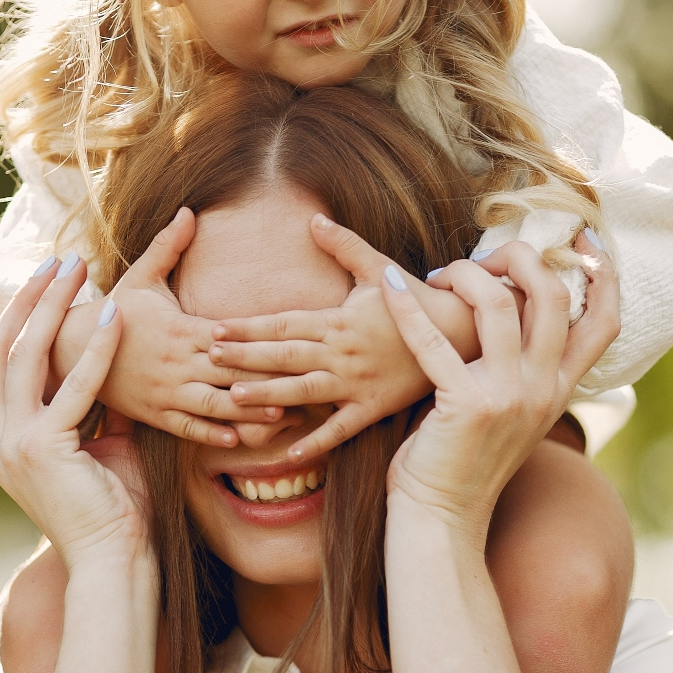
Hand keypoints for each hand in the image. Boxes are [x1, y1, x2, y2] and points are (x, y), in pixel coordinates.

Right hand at [0, 256, 149, 569]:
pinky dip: (94, 351)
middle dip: (25, 302)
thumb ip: (92, 410)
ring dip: (51, 309)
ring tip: (76, 270)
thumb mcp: (97, 449)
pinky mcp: (45, 450)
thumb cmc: (113, 510)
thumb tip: (105, 369)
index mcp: (2, 444)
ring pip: (24, 359)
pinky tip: (112, 314)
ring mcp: (15, 445)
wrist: (113, 561)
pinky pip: (72, 388)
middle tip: (54, 262)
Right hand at [46, 208, 283, 447]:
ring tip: (281, 416)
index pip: (230, 337)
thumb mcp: (140, 276)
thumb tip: (190, 210)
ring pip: (214, 406)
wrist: (69, 350)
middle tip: (307, 384)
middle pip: (232, 373)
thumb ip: (168, 247)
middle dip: (268, 380)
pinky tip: (237, 441)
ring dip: (248, 412)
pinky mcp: (155, 414)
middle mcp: (178, 363)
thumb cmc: (113, 311)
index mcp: (182, 329)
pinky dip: (211, 435)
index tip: (296, 343)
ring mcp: (167, 392)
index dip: (261, 342)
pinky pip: (186, 428)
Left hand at [209, 214, 473, 461]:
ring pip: (304, 391)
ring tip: (233, 398)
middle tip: (208, 359)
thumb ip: (344, 246)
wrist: (463, 333)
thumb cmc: (418, 299)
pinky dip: (318, 441)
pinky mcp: (373, 407)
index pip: (284, 323)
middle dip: (244, 357)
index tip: (215, 328)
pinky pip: (341, 428)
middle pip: (285, 356)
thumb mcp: (381, 268)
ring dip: (267, 395)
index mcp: (339, 319)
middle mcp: (343, 352)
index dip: (249, 326)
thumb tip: (313, 219)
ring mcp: (356, 382)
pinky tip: (290, 452)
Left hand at [384, 242, 618, 547]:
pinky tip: (391, 288)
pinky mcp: (465, 406)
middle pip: (553, 296)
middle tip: (482, 259)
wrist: (441, 518)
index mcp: (560, 390)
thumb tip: (510, 322)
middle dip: (519, 259)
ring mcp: (508, 397)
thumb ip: (522, 373)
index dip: (602, 272)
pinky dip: (410, 309)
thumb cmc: (462, 464)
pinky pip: (436, 341)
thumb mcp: (511, 416)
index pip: (604, 321)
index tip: (581, 239)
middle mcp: (543, 389)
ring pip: (499, 305)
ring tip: (438, 275)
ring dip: (466, 276)